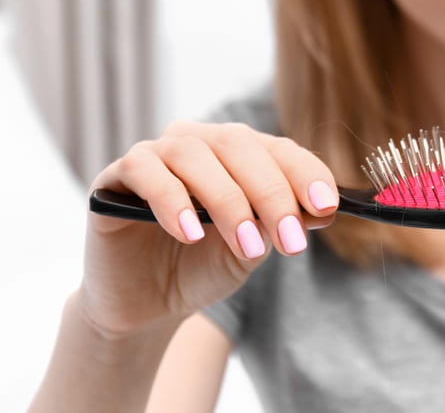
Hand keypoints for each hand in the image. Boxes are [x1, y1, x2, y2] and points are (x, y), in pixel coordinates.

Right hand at [79, 121, 338, 336]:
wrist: (147, 302)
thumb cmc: (205, 265)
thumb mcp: (254, 247)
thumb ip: (283, 223)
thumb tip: (324, 208)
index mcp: (240, 151)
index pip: (280, 148)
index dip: (306, 174)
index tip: (328, 207)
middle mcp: (200, 141)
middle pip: (240, 145)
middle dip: (272, 193)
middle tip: (292, 242)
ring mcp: (156, 153)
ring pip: (196, 156)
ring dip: (228, 202)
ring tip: (247, 247)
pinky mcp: (116, 176)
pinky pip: (147, 173)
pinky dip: (172, 202)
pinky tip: (190, 234)